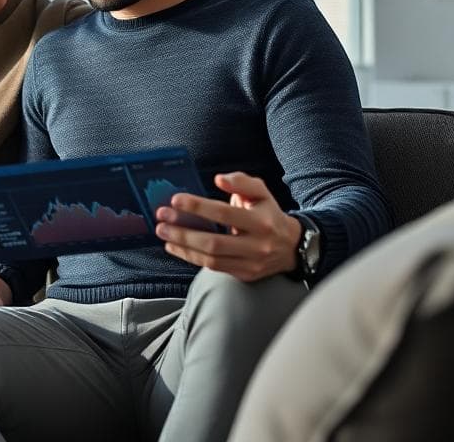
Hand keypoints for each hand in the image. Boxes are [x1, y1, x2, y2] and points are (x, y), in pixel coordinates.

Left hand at [154, 172, 301, 281]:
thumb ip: (241, 181)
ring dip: (183, 246)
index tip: (176, 200)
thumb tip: (219, 179)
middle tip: (162, 220)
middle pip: (214, 242)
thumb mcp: (261, 192)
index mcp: (261, 221)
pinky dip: (190, 257)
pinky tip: (174, 247)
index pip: (225, 214)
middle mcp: (256, 245)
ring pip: (211, 258)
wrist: (292, 246)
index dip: (199, 207)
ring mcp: (250, 263)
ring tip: (163, 233)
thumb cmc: (268, 214)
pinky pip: (213, 267)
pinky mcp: (244, 274)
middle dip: (183, 231)